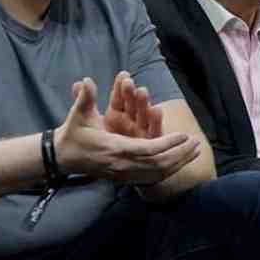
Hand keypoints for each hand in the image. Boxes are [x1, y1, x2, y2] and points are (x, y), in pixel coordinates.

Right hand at [54, 78, 201, 184]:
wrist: (62, 157)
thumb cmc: (73, 134)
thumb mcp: (78, 114)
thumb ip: (84, 98)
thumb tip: (86, 80)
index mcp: (114, 148)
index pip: (148, 149)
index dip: (168, 143)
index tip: (184, 135)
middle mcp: (122, 164)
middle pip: (159, 163)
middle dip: (180, 154)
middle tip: (196, 143)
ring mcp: (124, 174)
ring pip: (158, 173)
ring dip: (179, 163)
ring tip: (195, 152)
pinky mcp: (125, 179)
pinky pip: (152, 179)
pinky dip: (169, 171)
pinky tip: (181, 164)